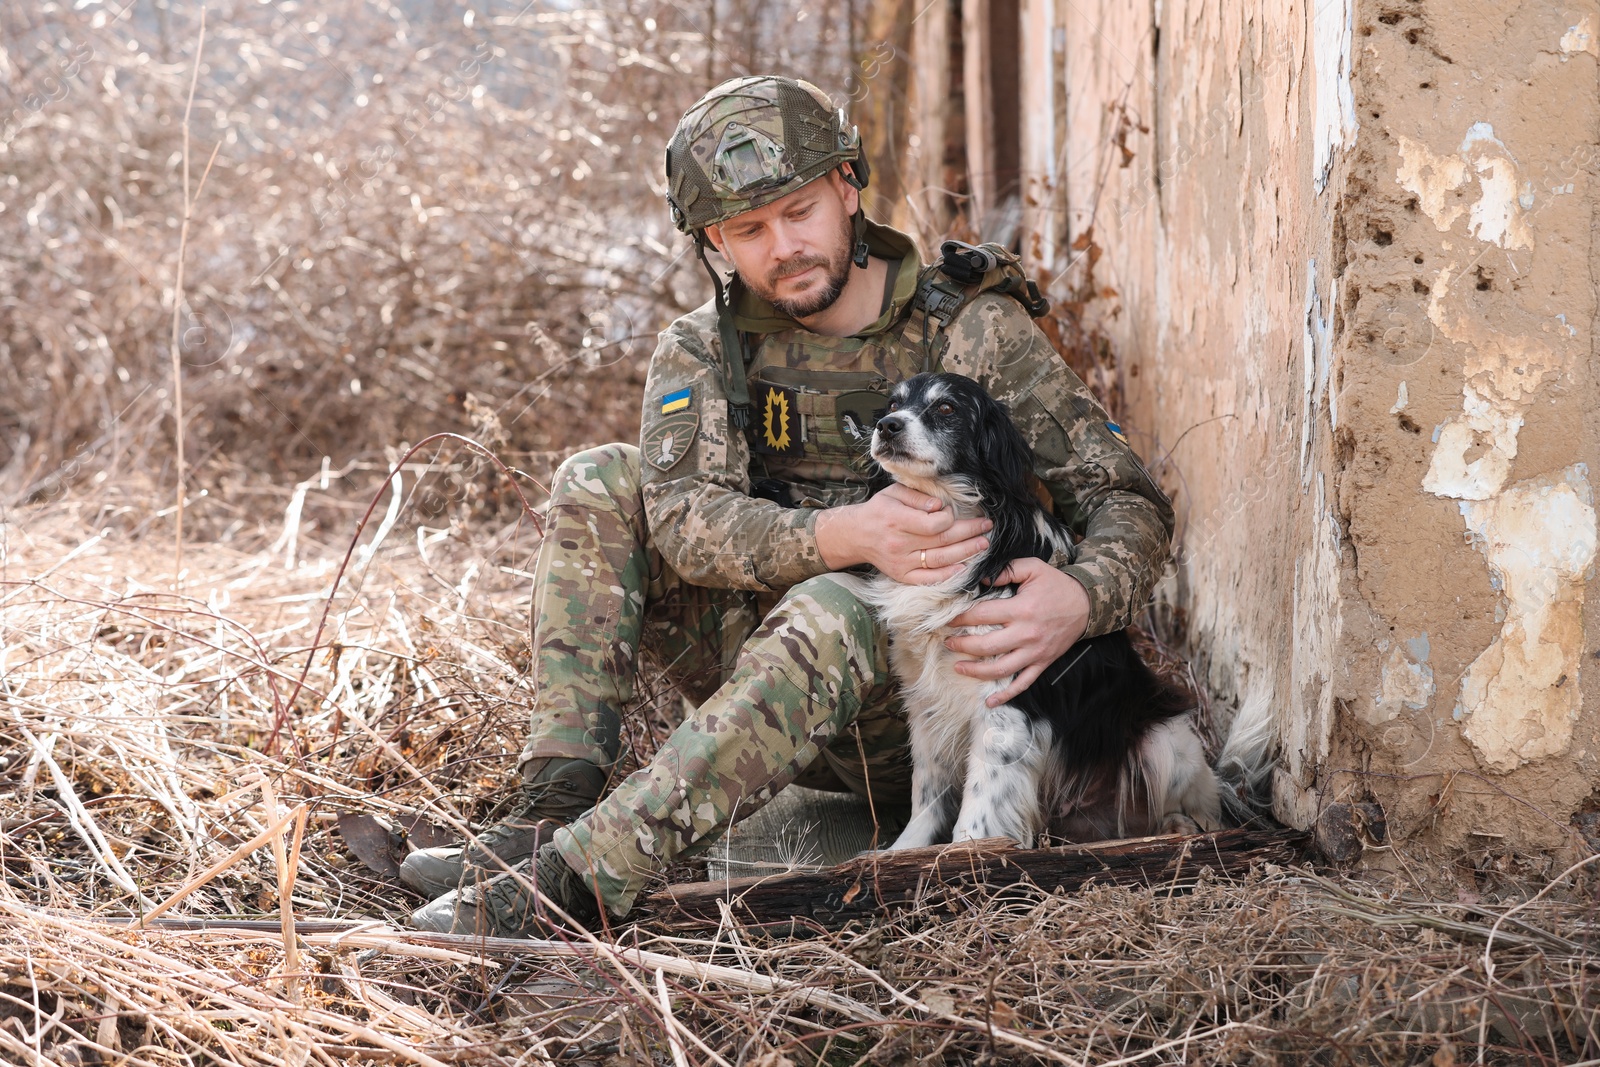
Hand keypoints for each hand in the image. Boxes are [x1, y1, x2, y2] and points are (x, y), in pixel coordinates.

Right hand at [815, 484, 991, 583]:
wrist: (856, 535)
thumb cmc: (879, 510)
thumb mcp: (894, 493)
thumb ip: (918, 497)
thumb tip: (940, 507)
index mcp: (896, 520)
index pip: (933, 524)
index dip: (950, 518)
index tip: (956, 512)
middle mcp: (899, 544)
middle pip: (942, 541)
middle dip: (969, 533)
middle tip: (986, 527)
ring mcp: (901, 563)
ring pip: (940, 560)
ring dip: (966, 553)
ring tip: (983, 544)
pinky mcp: (902, 576)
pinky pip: (928, 579)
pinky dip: (947, 575)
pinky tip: (964, 568)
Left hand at [945, 558, 1089, 705]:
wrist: (1087, 604)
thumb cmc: (1057, 585)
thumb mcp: (1033, 568)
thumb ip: (1006, 570)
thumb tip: (980, 579)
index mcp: (1021, 609)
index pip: (982, 616)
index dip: (961, 618)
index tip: (948, 620)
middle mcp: (1026, 634)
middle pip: (986, 645)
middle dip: (962, 645)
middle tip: (948, 643)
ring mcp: (1034, 652)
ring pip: (1000, 669)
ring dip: (976, 671)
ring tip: (959, 667)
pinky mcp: (1042, 663)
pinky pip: (1023, 683)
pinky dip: (1006, 695)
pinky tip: (990, 702)